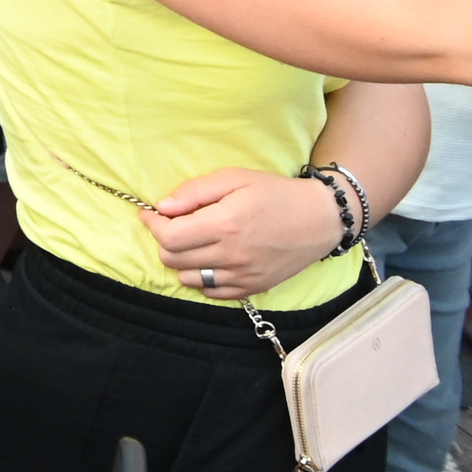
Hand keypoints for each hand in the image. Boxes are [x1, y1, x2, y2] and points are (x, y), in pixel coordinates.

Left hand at [144, 168, 343, 298]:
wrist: (320, 219)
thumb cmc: (275, 193)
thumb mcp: (235, 178)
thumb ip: (195, 192)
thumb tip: (163, 207)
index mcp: (225, 225)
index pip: (169, 238)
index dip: (153, 225)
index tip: (151, 214)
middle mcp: (232, 255)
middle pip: (173, 259)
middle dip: (165, 241)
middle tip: (173, 226)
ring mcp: (243, 276)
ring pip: (189, 279)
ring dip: (181, 261)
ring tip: (192, 243)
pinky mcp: (254, 288)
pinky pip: (212, 293)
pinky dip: (201, 279)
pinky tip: (208, 260)